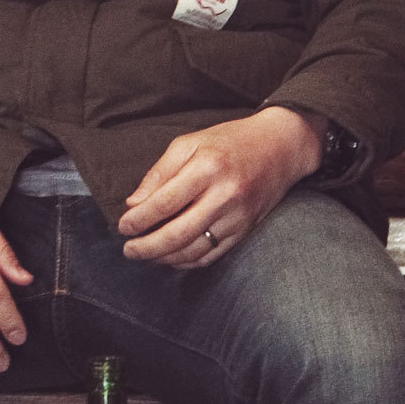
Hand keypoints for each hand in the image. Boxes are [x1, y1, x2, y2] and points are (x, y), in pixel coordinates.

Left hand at [117, 106, 320, 268]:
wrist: (281, 147)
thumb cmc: (230, 141)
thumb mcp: (190, 143)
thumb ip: (160, 173)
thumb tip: (134, 205)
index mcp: (207, 167)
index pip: (165, 202)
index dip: (140, 219)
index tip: (123, 227)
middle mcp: (225, 195)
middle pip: (178, 233)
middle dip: (147, 247)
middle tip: (129, 250)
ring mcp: (238, 216)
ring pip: (194, 250)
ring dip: (164, 258)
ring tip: (146, 255)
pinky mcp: (245, 230)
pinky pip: (212, 255)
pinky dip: (187, 262)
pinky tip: (171, 258)